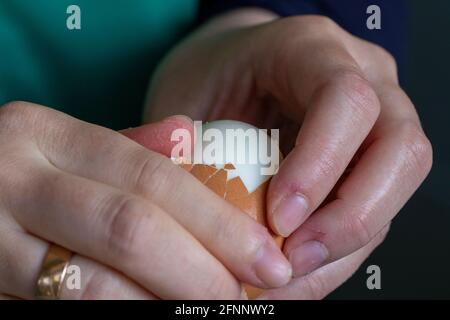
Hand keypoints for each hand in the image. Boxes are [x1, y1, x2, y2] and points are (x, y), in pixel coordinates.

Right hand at [0, 101, 290, 299]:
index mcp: (46, 134)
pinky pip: (62, 310)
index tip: (267, 258)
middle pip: (129, 228)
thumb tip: (189, 137)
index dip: (217, 222)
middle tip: (248, 295)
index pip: (151, 177)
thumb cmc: (18, 169)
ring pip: (91, 285)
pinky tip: (155, 315)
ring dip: (160, 305)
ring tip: (210, 312)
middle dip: (199, 271)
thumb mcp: (63, 146)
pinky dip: (117, 315)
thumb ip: (123, 147)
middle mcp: (14, 179)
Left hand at [145, 10, 431, 296]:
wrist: (226, 71)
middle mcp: (362, 78)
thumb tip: (209, 233)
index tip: (278, 218)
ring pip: (397, 188)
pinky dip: (337, 251)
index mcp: (310, 48)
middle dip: (351, 217)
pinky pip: (374, 209)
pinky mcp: (369, 159)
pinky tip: (293, 269)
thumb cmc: (207, 82)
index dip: (319, 166)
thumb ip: (193, 155)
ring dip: (346, 245)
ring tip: (286, 272)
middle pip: (400, 149)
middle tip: (292, 258)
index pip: (345, 101)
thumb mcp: (185, 104)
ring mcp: (375, 118)